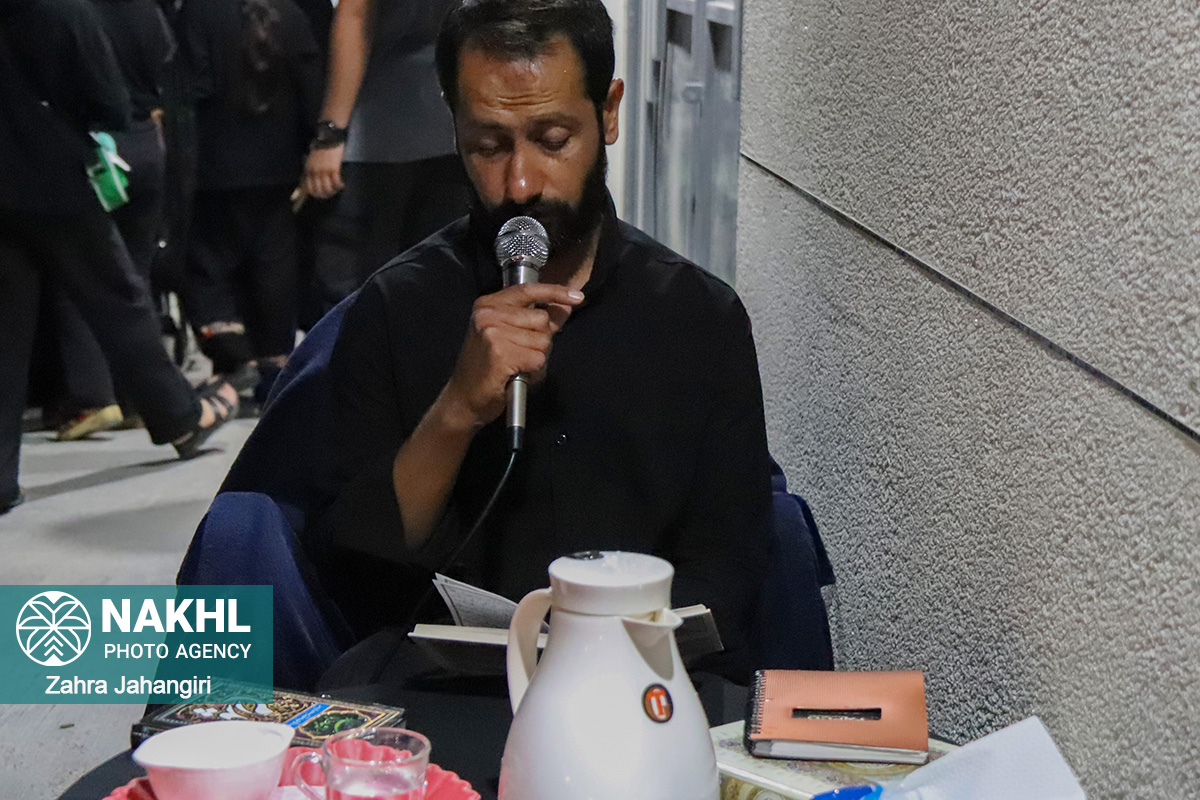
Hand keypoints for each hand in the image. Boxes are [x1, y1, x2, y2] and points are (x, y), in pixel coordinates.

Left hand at [303, 144, 344, 198]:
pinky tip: (342, 184)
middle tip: (332, 193)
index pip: (310, 188)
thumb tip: (309, 186)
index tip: (322, 195)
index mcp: (309, 169)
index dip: (317, 194)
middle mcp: (316, 171)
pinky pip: (337, 182)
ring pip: (328, 188)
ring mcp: (325, 170)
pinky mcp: (334, 168)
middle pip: (320, 190)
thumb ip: (311, 172)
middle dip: (326, 195)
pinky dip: (340, 185)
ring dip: (334, 191)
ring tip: (338, 189)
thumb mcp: (312, 160)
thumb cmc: (322, 149)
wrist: (329, 137)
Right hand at [442, 283, 583, 429]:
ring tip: (515, 364)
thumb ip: (536, 320)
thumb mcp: (507, 335)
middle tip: (519, 353)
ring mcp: (493, 333)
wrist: (463, 398)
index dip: (555, 292)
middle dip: (540, 339)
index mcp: (488, 304)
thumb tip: (566, 305)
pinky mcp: (501, 354)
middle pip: (541, 319)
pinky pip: (538, 358)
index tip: (576, 297)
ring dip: (536, 356)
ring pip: (543, 340)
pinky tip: (515, 373)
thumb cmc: (486, 369)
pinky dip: (533, 370)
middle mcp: (488, 314)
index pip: (528, 290)